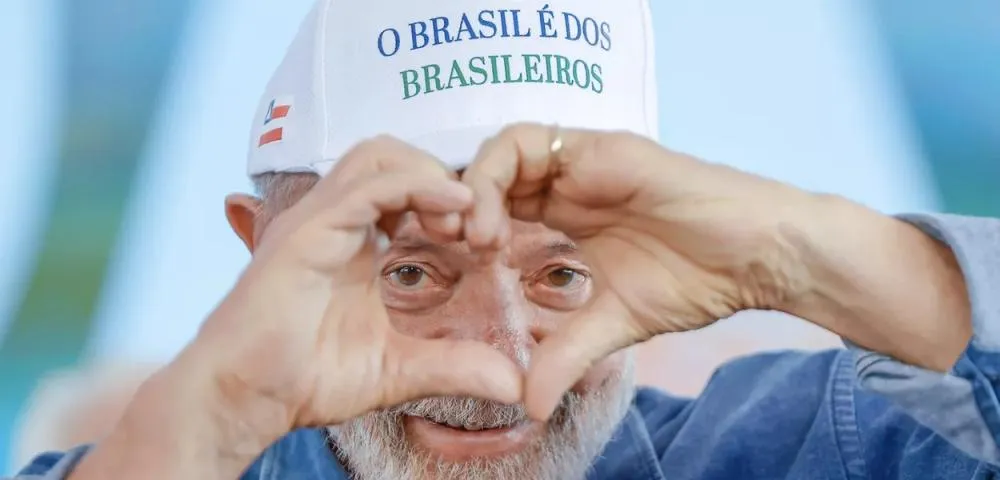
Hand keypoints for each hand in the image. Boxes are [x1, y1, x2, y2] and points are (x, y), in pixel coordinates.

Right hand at [185, 137, 521, 448]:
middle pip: (393, 155)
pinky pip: (367, 186)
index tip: (486, 241)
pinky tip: (454, 208)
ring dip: (432, 175)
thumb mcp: (398, 369)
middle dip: (445, 178)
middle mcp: (335, 220)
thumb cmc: (304, 378)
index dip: (451, 200)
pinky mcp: (307, 232)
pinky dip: (416, 185)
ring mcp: (318, 221)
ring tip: (462, 221)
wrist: (244, 398)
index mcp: (354, 240)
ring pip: (379, 155)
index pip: (405, 185)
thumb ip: (453, 366)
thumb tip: (513, 384)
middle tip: (477, 228)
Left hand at [461, 123, 969, 420]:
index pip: (496, 204)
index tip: (448, 268)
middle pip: (489, 174)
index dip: (464, 228)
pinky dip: (496, 175)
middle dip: (454, 205)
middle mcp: (568, 181)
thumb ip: (566, 354)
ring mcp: (583, 161)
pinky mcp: (601, 148)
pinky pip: (530, 142)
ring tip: (470, 239)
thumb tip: (527, 405)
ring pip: (500, 151)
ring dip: (472, 190)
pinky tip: (494, 223)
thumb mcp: (613, 324)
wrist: (758, 257)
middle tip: (440, 247)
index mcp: (567, 213)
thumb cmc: (696, 281)